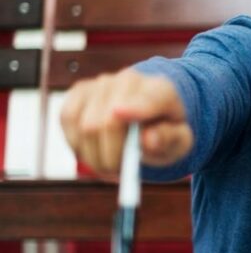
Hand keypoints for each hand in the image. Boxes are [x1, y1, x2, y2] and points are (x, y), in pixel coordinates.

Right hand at [61, 67, 193, 175]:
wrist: (149, 116)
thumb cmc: (165, 132)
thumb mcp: (179, 142)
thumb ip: (169, 140)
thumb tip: (148, 140)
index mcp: (163, 91)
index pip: (152, 97)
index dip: (135, 107)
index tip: (119, 114)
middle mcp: (130, 80)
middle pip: (110, 121)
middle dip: (111, 155)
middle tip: (117, 172)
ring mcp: (102, 83)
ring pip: (85, 124)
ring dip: (93, 155)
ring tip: (108, 164)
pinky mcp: (79, 90)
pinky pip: (67, 120)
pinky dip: (76, 143)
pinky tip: (91, 150)